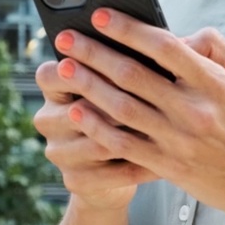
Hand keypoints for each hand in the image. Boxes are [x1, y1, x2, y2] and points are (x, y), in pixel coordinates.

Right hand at [33, 57, 157, 211]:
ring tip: (165, 129)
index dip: (77, 67)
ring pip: (97, 143)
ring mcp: (60, 153)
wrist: (119, 162)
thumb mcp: (124, 81)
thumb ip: (136, 61)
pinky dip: (141, 166)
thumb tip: (175, 44)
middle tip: (150, 96)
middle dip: (116, 103)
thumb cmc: (128, 106)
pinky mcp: (75, 181)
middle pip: (77, 110)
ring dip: (131, 136)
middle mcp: (49, 119)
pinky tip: (168, 158)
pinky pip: (112, 173)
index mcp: (54, 87)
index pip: (50, 74)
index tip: (112, 60)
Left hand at [50, 11, 224, 224]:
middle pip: (133, 75)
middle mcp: (195, 111)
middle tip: (66, 38)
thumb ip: (217, 49)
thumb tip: (181, 35)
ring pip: (121, 108)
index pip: (165, 47)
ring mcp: (179, 142)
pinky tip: (77, 112)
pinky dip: (97, 127)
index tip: (102, 16)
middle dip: (94, 53)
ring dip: (88, 86)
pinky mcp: (169, 168)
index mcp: (216, 84)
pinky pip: (124, 145)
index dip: (129, 29)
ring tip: (63, 70)